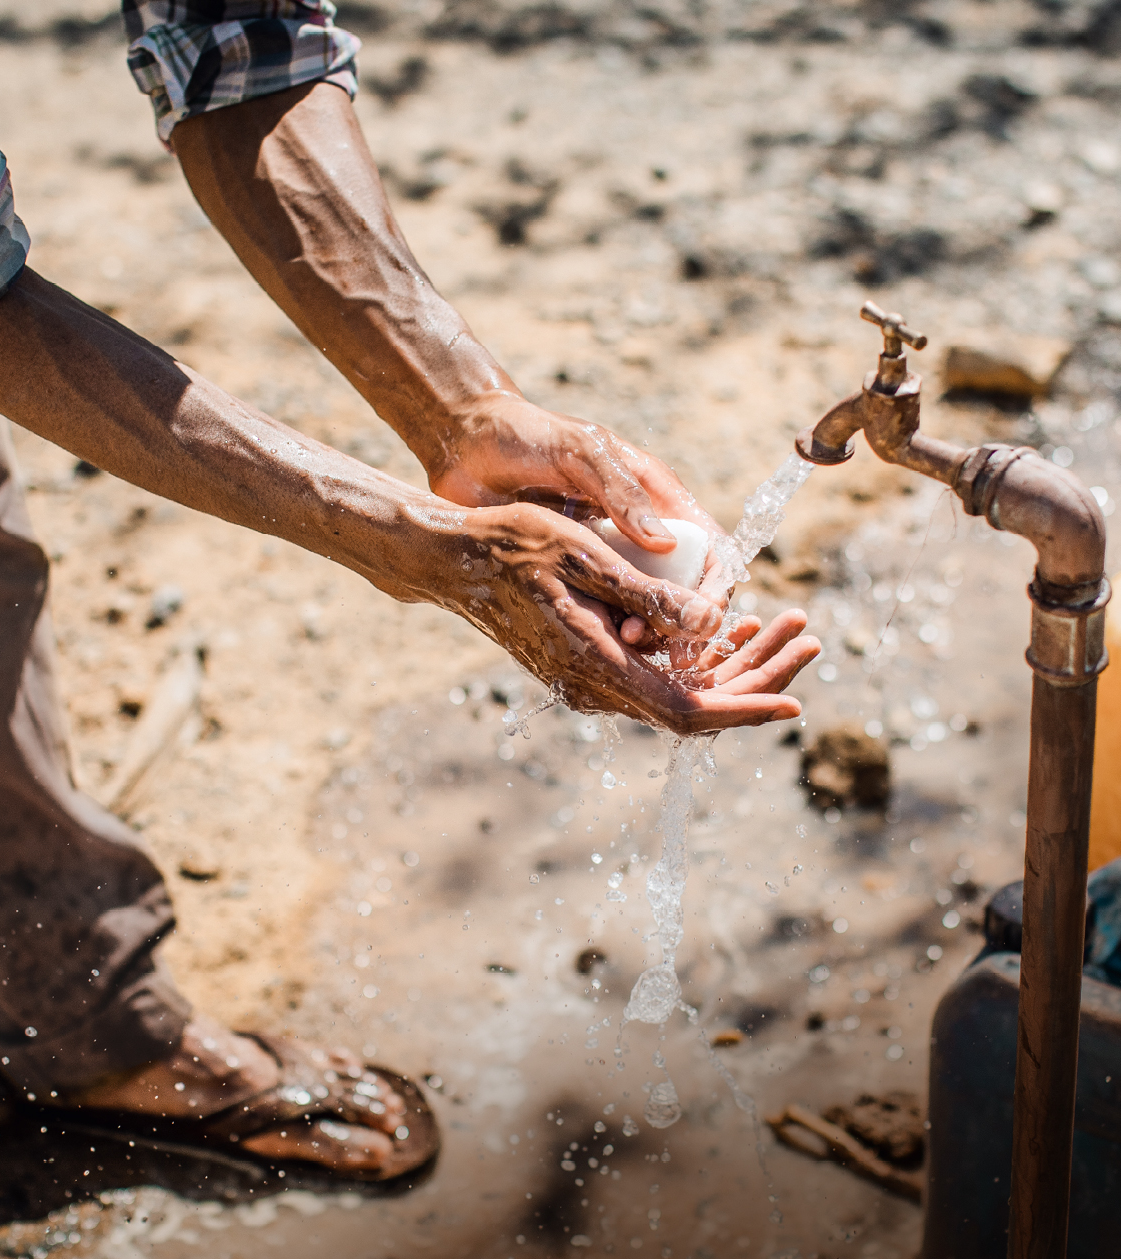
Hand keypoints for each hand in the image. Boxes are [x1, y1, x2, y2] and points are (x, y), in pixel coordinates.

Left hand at [430, 391, 741, 633]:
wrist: (467, 445)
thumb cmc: (528, 435)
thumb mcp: (579, 454)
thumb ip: (621, 494)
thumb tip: (665, 546)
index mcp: (657, 498)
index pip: (712, 549)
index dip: (717, 587)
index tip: (705, 618)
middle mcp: (641, 532)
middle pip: (687, 591)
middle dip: (685, 622)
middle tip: (666, 648)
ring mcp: (608, 558)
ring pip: (648, 610)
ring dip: (649, 633)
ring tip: (627, 643)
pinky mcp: (576, 577)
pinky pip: (606, 613)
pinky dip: (612, 634)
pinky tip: (601, 645)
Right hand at [435, 503, 818, 732]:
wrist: (450, 559)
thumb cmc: (509, 546)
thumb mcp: (583, 555)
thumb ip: (645, 595)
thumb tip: (710, 623)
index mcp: (596, 667)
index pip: (686, 712)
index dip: (744, 709)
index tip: (794, 703)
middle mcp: (594, 686)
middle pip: (694, 706)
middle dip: (757, 676)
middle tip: (808, 635)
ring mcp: (589, 680)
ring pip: (678, 691)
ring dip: (732, 664)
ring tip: (781, 624)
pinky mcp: (587, 664)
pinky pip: (655, 674)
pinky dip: (697, 657)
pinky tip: (729, 626)